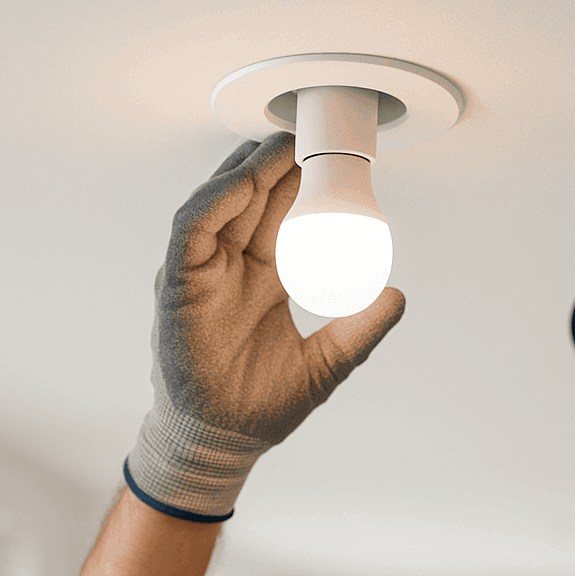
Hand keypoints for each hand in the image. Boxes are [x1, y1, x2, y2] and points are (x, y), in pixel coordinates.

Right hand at [125, 132, 405, 520]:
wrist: (224, 441)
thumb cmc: (262, 404)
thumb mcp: (329, 361)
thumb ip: (361, 330)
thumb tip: (397, 296)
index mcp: (263, 281)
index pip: (282, 220)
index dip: (303, 190)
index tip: (334, 164)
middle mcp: (231, 269)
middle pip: (253, 202)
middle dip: (277, 166)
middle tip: (309, 134)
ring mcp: (202, 273)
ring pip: (222, 204)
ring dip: (247, 171)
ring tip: (278, 143)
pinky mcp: (177, 283)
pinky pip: (191, 229)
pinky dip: (214, 200)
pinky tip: (238, 181)